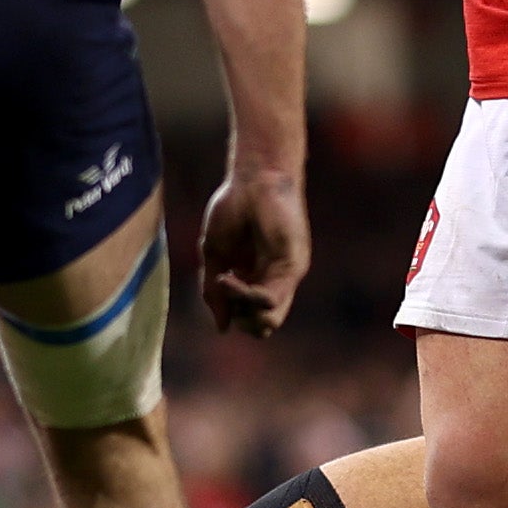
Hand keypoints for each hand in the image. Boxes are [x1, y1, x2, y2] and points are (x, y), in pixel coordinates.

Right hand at [196, 165, 308, 336]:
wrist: (252, 179)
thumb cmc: (232, 209)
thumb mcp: (214, 255)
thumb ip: (214, 292)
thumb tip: (222, 328)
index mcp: (255, 279)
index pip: (249, 318)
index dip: (231, 315)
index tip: (215, 288)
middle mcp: (274, 281)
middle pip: (262, 326)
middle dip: (239, 321)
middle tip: (223, 291)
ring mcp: (285, 276)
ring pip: (269, 320)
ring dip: (241, 309)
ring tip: (225, 282)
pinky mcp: (293, 267)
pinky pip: (271, 299)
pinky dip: (245, 295)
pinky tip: (228, 277)